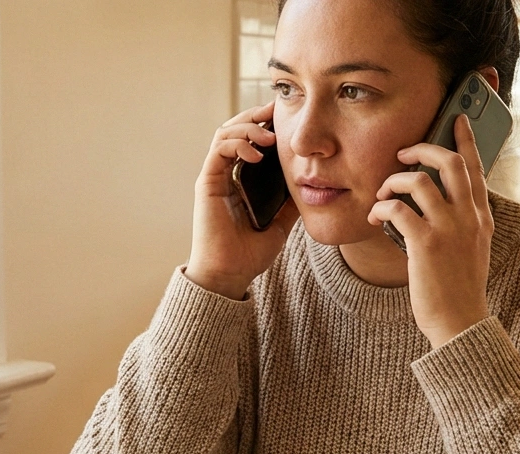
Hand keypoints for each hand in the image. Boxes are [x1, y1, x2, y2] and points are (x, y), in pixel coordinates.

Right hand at [187, 101, 300, 299]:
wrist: (230, 275)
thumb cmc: (249, 254)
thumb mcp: (281, 223)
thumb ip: (290, 202)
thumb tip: (313, 185)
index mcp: (240, 180)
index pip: (249, 140)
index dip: (264, 124)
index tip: (286, 117)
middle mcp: (224, 174)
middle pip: (235, 129)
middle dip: (256, 116)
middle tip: (277, 111)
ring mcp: (214, 177)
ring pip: (225, 133)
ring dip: (248, 127)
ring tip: (270, 136)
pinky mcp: (206, 183)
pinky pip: (219, 150)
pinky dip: (238, 144)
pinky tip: (257, 154)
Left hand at [368, 114, 492, 347]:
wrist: (460, 322)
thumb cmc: (459, 288)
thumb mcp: (473, 249)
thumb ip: (464, 221)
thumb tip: (445, 199)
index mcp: (481, 217)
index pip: (476, 168)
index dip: (466, 139)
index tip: (456, 119)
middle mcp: (469, 218)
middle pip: (451, 162)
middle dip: (422, 148)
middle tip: (403, 153)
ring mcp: (449, 230)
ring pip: (419, 180)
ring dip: (393, 181)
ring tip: (383, 194)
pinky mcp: (426, 245)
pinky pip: (397, 209)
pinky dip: (381, 208)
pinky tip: (375, 217)